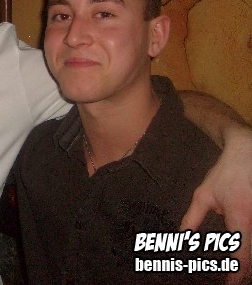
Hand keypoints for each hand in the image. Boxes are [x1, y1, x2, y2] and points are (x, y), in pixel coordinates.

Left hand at [180, 126, 251, 283]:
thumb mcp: (203, 195)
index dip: (235, 272)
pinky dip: (251, 248)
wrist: (247, 154)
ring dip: (249, 262)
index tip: (228, 284)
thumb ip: (193, 218)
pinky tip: (244, 257)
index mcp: (241, 216)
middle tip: (232, 281)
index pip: (240, 252)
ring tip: (237, 273)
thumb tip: (181, 238)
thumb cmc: (225, 174)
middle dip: (243, 272)